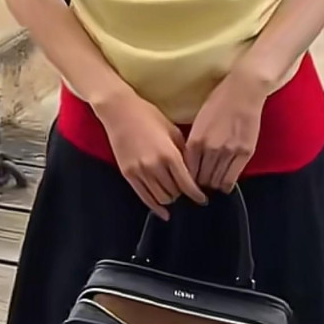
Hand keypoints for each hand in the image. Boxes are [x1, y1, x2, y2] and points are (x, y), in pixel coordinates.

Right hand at [97, 89, 206, 219]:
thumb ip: (184, 152)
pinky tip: (164, 213)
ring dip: (171, 198)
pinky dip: (156, 207)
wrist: (119, 111)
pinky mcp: (128, 174)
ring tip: (175, 194)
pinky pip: (144, 197)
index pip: (187, 184)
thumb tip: (194, 170)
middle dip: (183, 194)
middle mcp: (154, 166)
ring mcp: (140, 172)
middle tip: (187, 191)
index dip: (197, 195)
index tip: (203, 199)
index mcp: (169, 154)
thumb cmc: (148, 116)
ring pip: (161, 198)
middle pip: (175, 193)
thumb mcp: (173, 130)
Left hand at [184, 68, 263, 192]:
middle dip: (200, 184)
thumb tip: (192, 160)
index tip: (190, 181)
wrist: (244, 90)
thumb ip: (195, 141)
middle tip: (201, 185)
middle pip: (201, 179)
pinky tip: (224, 184)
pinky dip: (226, 184)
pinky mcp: (244, 153)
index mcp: (195, 140)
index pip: (187, 170)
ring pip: (216, 181)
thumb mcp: (199, 120)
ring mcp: (228, 152)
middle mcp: (210, 148)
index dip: (188, 179)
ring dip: (213, 185)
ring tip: (213, 184)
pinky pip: (231, 178)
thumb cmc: (220, 100)